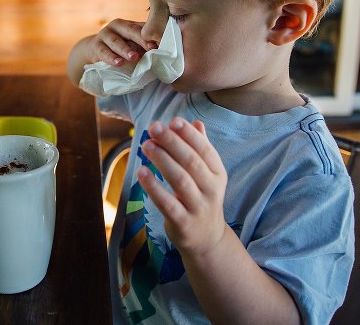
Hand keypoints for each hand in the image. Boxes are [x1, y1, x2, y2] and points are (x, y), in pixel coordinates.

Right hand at [87, 18, 157, 66]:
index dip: (150, 36)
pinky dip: (111, 57)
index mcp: (128, 24)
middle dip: (140, 40)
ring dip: (125, 49)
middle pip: (130, 31)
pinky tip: (118, 63)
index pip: (140, 28)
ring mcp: (104, 34)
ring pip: (115, 42)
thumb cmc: (120, 47)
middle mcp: (116, 26)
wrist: (96, 50)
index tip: (158, 45)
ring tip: (133, 57)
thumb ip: (144, 44)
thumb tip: (163, 49)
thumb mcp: (132, 43)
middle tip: (150, 48)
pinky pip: (103, 52)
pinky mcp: (95, 45)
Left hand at [138, 118, 228, 254]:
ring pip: (180, 180)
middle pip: (191, 162)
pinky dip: (153, 187)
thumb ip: (201, 149)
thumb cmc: (201, 197)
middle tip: (153, 128)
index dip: (189, 135)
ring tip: (145, 145)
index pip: (205, 150)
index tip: (173, 120)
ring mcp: (198, 207)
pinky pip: (167, 203)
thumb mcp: (207, 175)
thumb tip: (196, 122)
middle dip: (172, 142)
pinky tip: (141, 172)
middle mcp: (212, 190)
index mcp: (218, 174)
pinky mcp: (183, 223)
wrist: (207, 238)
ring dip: (162, 160)